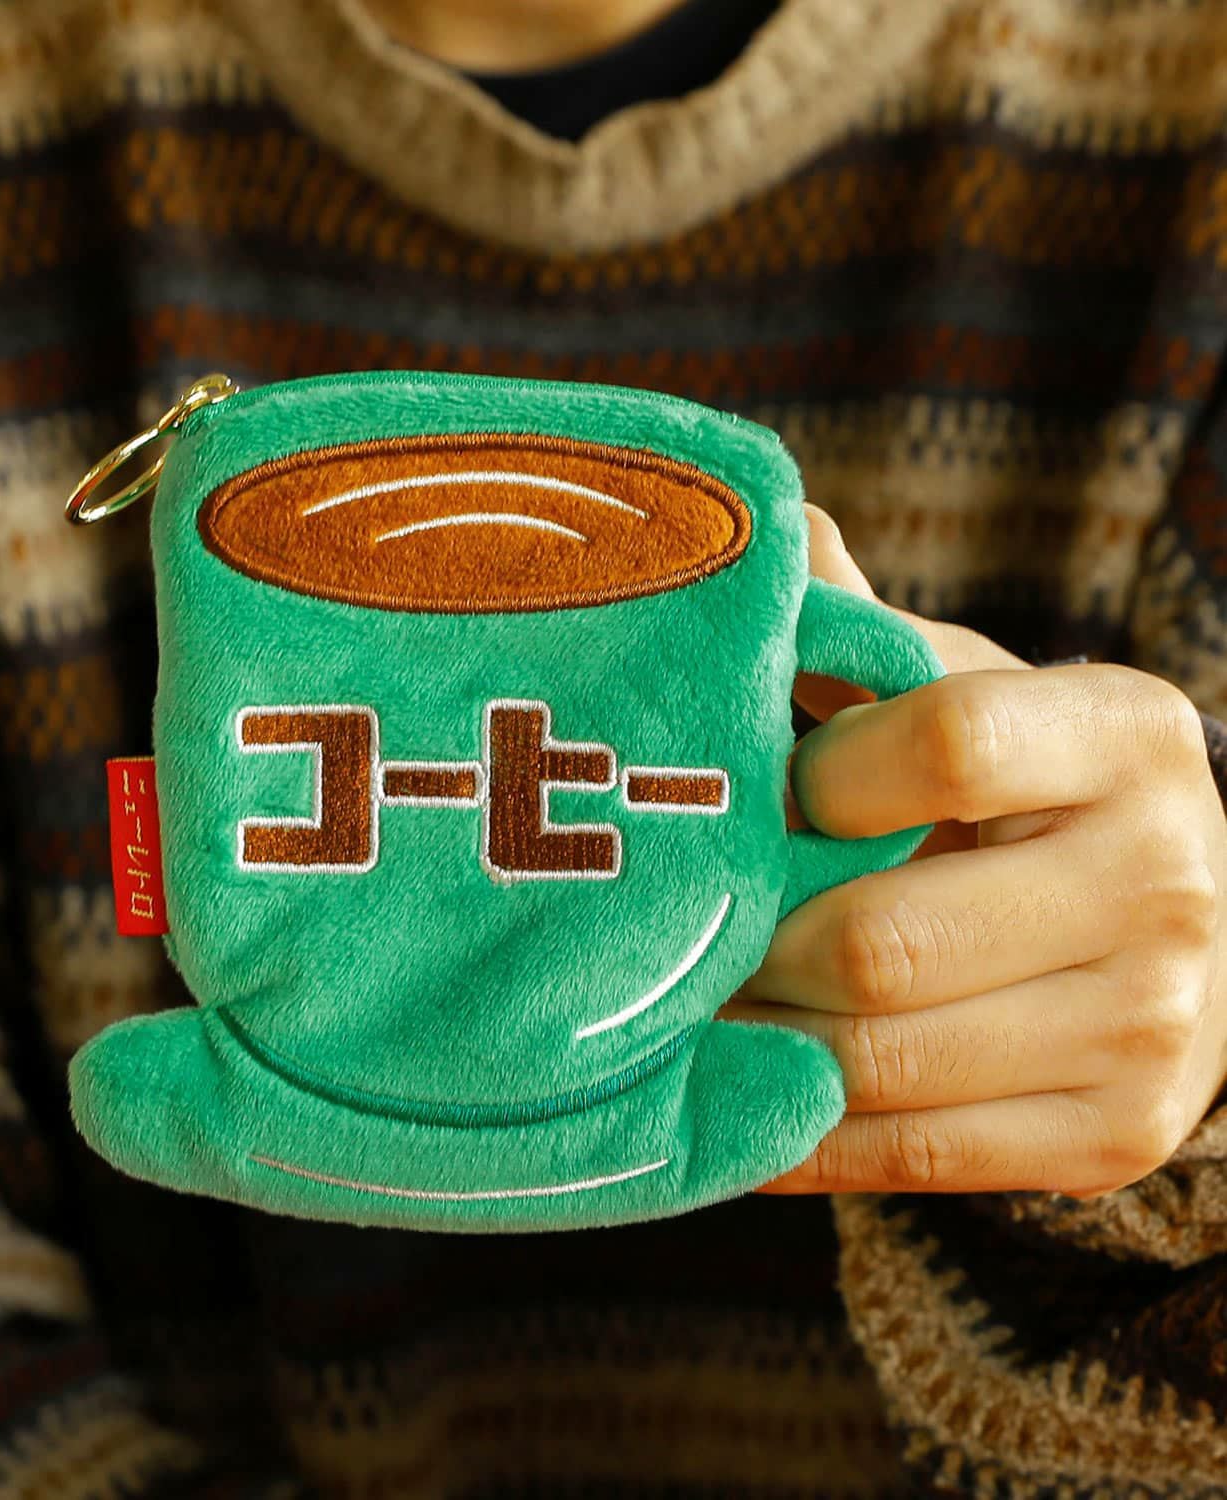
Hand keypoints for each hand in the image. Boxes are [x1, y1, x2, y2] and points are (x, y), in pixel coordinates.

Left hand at [729, 507, 1226, 1196]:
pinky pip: (907, 1157)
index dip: (816, 774)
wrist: (1169, 921)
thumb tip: (759, 540)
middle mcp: (1168, 878)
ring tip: (682, 1007)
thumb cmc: (1016, 787)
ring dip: (752, 1042)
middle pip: (882, 940)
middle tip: (672, 929)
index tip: (768, 791)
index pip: (946, 741)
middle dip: (750, 941)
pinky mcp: (1115, 1137)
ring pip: (876, 1060)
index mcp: (1124, 733)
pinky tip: (734, 1088)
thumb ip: (860, 633)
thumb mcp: (963, 687)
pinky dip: (793, 1127)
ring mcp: (1154, 1025)